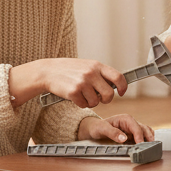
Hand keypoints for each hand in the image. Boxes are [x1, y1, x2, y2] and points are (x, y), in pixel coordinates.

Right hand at [10, 58, 127, 108]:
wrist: (48, 71)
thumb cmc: (69, 69)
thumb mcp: (87, 66)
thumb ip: (100, 73)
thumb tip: (116, 85)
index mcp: (97, 66)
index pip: (118, 77)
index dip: (122, 87)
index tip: (121, 92)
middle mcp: (91, 73)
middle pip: (109, 94)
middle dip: (106, 100)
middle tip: (101, 99)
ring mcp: (82, 83)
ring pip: (96, 102)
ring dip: (91, 102)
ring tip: (83, 95)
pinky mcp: (73, 92)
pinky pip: (84, 105)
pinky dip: (81, 104)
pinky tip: (75, 97)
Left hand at [78, 114, 153, 143]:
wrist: (94, 129)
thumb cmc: (98, 127)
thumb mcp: (102, 129)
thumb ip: (113, 133)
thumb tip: (124, 139)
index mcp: (126, 119)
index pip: (137, 128)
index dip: (140, 136)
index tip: (140, 145)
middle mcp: (131, 123)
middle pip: (144, 129)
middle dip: (148, 137)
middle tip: (149, 148)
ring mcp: (133, 129)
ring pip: (146, 132)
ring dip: (149, 139)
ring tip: (150, 148)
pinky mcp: (133, 135)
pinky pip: (143, 137)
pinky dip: (146, 141)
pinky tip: (145, 147)